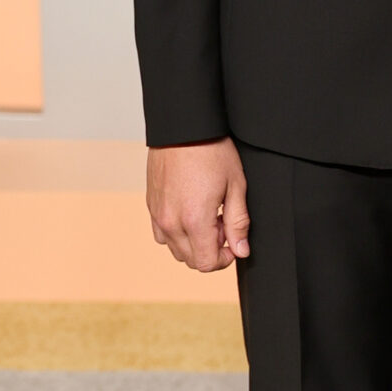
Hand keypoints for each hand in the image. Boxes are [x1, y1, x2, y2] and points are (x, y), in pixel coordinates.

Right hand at [147, 139, 250, 271]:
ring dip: (193, 242)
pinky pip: (161, 233)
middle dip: (210, 250)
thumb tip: (241, 250)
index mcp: (194, 220)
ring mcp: (157, 214)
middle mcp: (171, 221)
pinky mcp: (150, 205)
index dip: (223, 259)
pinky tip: (190, 211)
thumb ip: (238, 223)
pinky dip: (177, 232)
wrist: (183, 127)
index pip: (205, 263)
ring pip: (174, 249)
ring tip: (207, 217)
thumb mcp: (236, 186)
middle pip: (190, 259)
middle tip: (223, 224)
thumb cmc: (212, 151)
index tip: (232, 243)